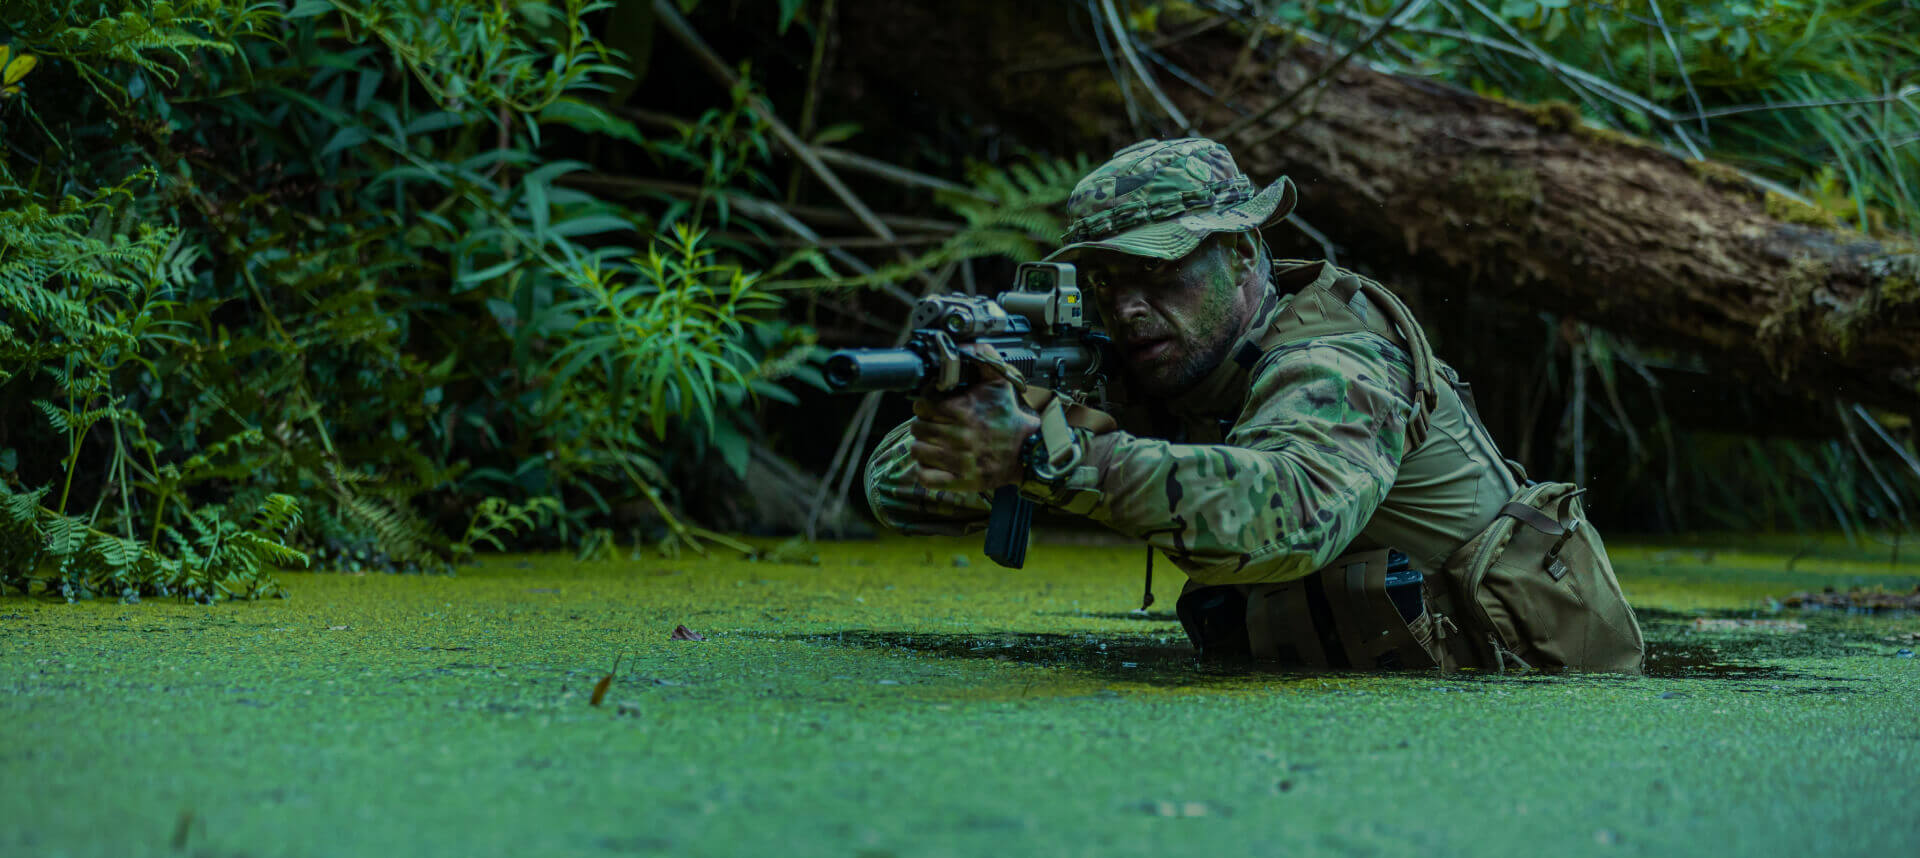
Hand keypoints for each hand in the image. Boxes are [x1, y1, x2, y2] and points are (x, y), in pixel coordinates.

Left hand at [909, 345, 1040, 492]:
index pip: (923, 405)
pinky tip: (934, 463)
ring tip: (935, 443)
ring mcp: (959, 460)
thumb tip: (965, 345)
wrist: (1027, 451)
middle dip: (923, 424)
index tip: (932, 406)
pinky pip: (926, 477)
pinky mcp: (961, 480)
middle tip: (935, 425)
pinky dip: (925, 471)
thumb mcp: (1000, 382)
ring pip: (918, 451)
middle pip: (917, 428)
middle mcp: (960, 436)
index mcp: (965, 411)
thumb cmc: (1009, 417)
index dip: (924, 404)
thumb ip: (984, 357)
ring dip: (923, 446)